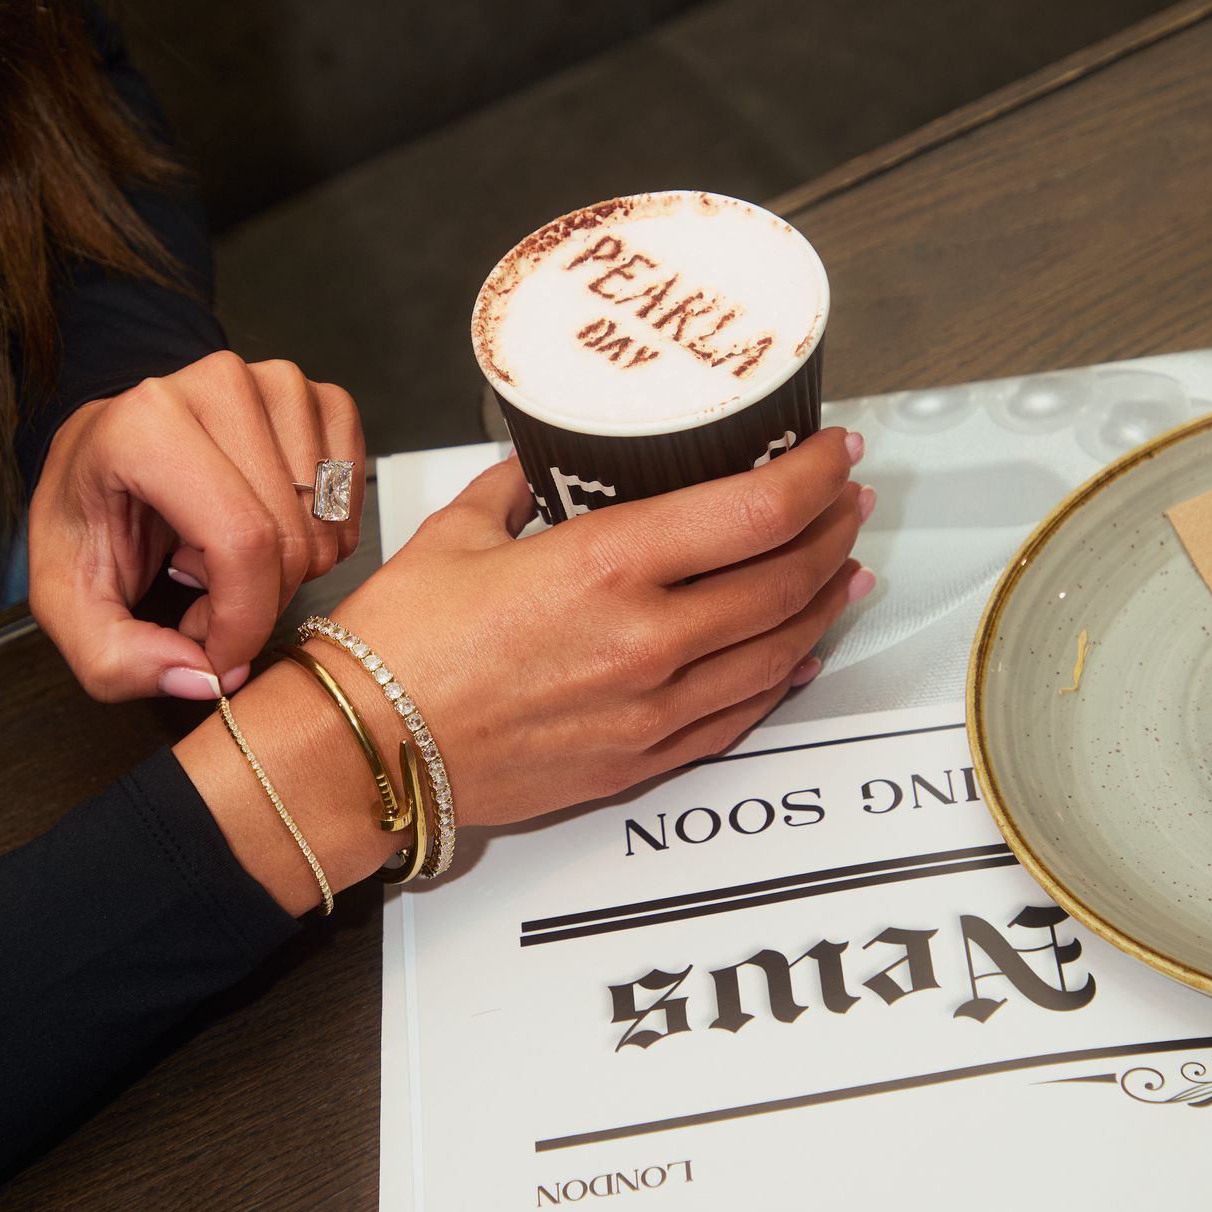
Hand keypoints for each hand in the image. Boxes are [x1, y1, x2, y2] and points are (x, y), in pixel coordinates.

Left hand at [29, 352, 363, 700]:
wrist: (109, 447)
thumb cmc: (90, 510)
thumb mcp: (65, 599)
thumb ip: (115, 659)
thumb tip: (203, 679)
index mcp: (148, 425)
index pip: (242, 542)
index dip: (242, 624)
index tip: (216, 657)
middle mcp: (220, 385)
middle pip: (290, 541)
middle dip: (254, 604)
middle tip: (201, 599)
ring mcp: (277, 384)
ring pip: (326, 528)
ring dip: (283, 570)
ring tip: (219, 555)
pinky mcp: (316, 397)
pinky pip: (350, 497)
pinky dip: (317, 536)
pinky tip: (265, 527)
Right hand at [332, 428, 873, 829]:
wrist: (364, 753)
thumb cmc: (396, 648)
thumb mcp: (454, 534)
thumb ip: (510, 492)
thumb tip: (533, 471)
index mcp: (607, 564)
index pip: (755, 511)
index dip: (814, 475)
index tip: (835, 451)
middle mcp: (646, 637)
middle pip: (783, 578)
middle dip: (832, 532)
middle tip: (847, 503)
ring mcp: (650, 708)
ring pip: (777, 650)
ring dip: (823, 604)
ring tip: (846, 570)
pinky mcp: (638, 759)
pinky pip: (738, 717)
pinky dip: (781, 679)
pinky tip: (798, 655)